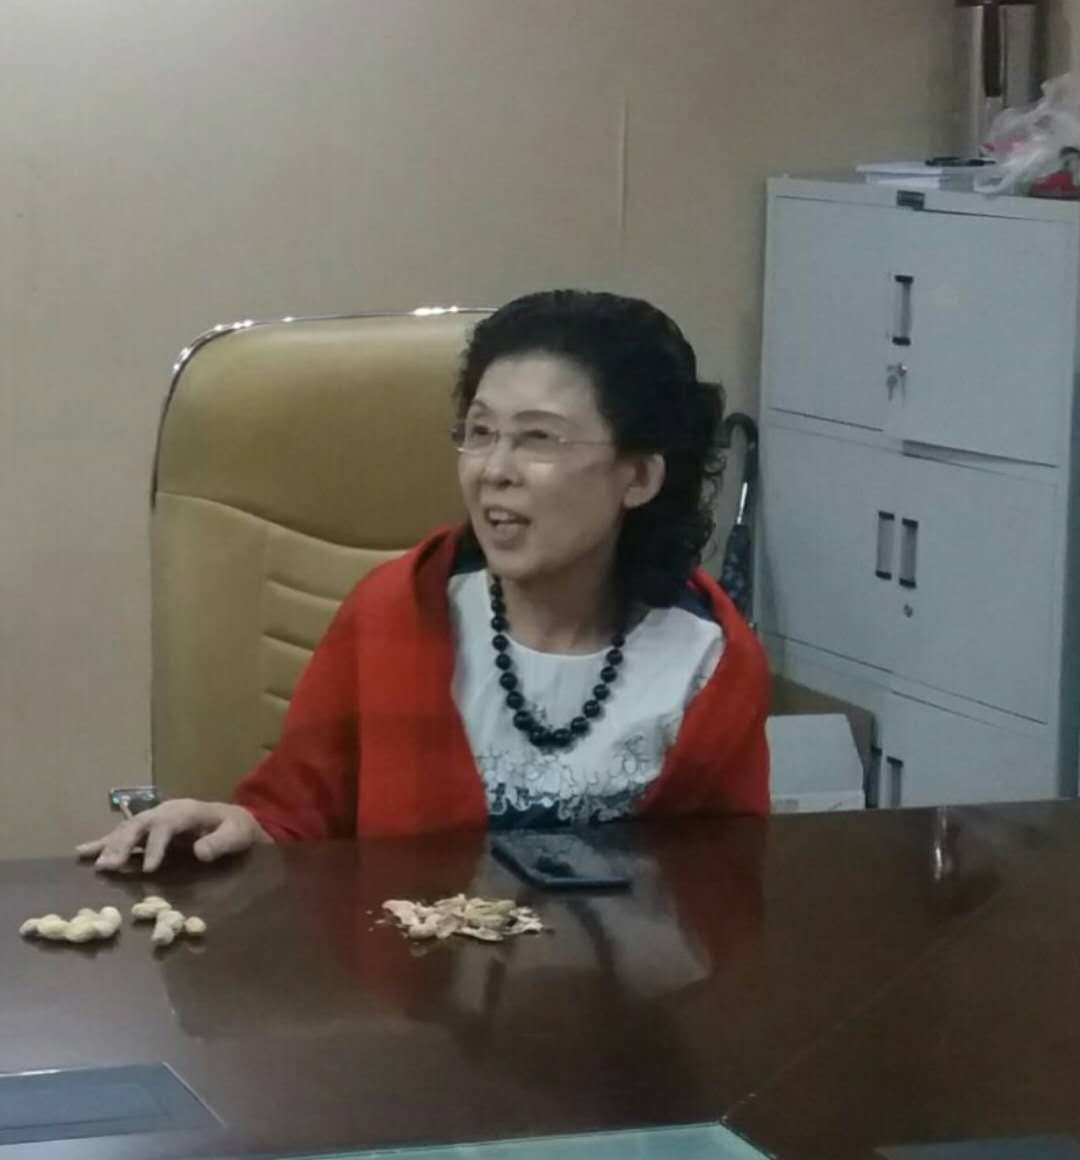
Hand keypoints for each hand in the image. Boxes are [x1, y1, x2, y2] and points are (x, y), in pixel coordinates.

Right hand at [76, 799, 270, 873]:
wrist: (234, 820)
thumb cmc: (236, 829)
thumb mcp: (236, 835)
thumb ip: (220, 842)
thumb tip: (200, 851)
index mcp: (187, 811)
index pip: (166, 825)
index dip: (156, 845)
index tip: (149, 869)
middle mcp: (166, 811)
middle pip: (140, 825)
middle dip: (124, 845)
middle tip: (109, 867)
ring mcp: (155, 818)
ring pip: (127, 829)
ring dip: (111, 846)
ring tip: (98, 865)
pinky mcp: (149, 828)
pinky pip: (123, 834)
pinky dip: (103, 842)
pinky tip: (82, 852)